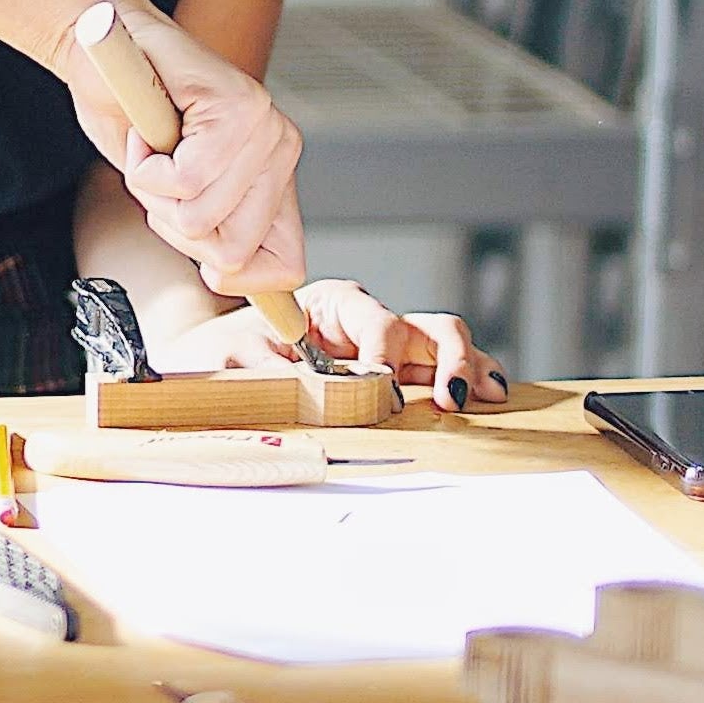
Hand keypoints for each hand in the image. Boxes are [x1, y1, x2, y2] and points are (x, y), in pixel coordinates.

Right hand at [58, 2, 304, 293]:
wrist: (105, 43)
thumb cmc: (135, 114)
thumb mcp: (180, 190)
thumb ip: (211, 228)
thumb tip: (226, 278)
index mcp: (275, 175)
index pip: (286, 264)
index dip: (237, 279)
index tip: (200, 258)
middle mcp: (281, 147)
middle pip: (230, 249)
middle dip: (173, 225)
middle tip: (159, 178)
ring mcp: (263, 124)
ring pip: (199, 216)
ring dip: (152, 191)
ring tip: (150, 147)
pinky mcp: (235, 103)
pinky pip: (183, 179)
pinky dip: (143, 165)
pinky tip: (145, 131)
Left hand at [147, 279, 509, 413]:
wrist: (213, 354)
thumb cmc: (225, 349)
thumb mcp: (232, 355)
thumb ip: (263, 365)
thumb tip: (296, 380)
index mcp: (335, 305)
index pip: (378, 325)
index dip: (385, 357)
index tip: (382, 385)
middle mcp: (369, 320)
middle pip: (429, 328)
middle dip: (447, 360)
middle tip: (448, 397)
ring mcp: (388, 344)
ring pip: (445, 345)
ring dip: (468, 368)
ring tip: (485, 397)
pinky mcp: (396, 369)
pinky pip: (441, 368)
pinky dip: (468, 378)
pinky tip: (489, 396)